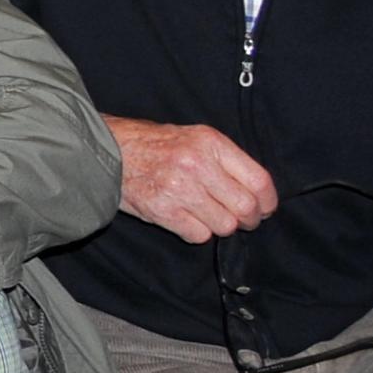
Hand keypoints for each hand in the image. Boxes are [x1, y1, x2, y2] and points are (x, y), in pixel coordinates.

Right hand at [109, 116, 279, 241]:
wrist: (104, 150)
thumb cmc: (151, 144)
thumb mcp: (193, 137)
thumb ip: (225, 160)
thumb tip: (257, 192)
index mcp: (210, 142)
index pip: (259, 181)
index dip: (268, 202)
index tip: (265, 208)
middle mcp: (197, 164)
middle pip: (245, 207)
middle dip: (249, 220)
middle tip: (242, 220)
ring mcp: (179, 188)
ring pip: (224, 225)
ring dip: (220, 226)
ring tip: (207, 216)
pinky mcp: (162, 210)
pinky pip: (199, 235)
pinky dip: (197, 232)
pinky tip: (185, 219)